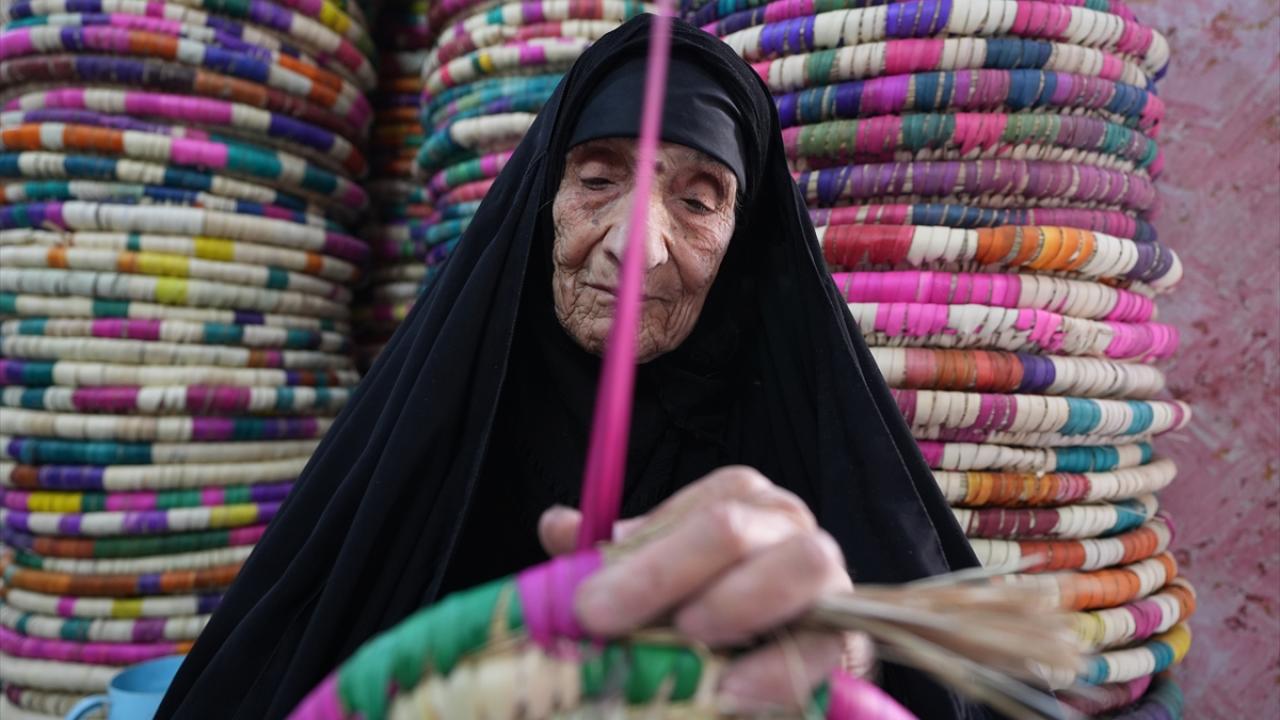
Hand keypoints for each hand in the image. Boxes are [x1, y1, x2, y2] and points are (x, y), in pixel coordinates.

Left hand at [538, 466, 859, 712]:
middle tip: (603, 618)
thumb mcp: (652, 582)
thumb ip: (610, 556)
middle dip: (660, 572)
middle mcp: (788, 524)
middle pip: (732, 527)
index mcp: (741, 499)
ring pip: (798, 564)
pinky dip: (774, 670)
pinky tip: (728, 693)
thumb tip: (557, 525)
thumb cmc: (706, 609)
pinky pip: (822, 645)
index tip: (585, 600)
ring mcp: (827, 578)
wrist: (772, 672)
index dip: (638, 551)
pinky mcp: (846, 639)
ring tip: (686, 635)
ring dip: (735, 601)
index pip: (696, 505)